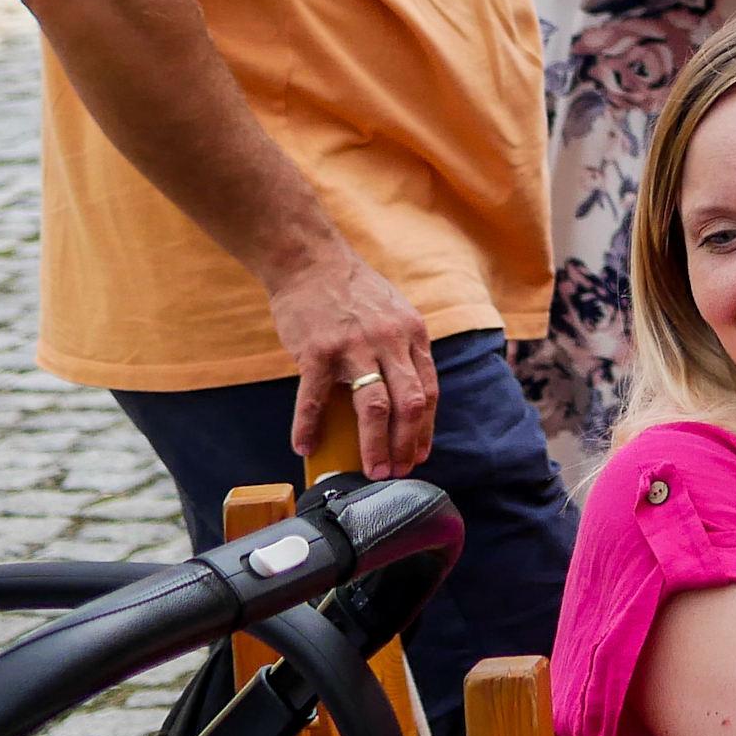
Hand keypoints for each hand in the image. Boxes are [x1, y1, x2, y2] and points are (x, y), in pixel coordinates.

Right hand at [270, 250, 437, 474]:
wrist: (311, 262)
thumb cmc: (353, 294)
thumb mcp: (395, 315)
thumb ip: (402, 352)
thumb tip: (403, 399)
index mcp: (413, 336)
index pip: (429, 391)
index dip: (425, 428)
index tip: (419, 455)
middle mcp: (391, 342)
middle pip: (410, 403)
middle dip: (406, 444)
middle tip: (397, 472)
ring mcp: (354, 347)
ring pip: (374, 406)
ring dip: (374, 444)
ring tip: (370, 471)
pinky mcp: (317, 351)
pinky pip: (314, 398)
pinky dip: (309, 426)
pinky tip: (305, 447)